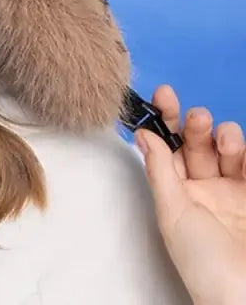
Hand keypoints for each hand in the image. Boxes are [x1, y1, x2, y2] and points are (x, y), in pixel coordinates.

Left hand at [135, 84, 245, 304]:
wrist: (245, 296)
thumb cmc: (202, 259)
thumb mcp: (173, 212)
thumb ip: (159, 170)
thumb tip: (141, 132)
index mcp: (177, 190)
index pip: (167, 146)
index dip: (165, 119)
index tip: (163, 93)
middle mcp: (205, 188)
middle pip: (197, 143)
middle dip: (195, 125)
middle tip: (196, 116)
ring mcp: (235, 192)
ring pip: (227, 150)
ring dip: (225, 136)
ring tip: (225, 139)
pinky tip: (242, 148)